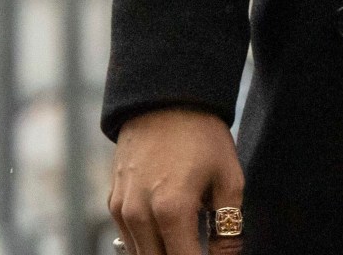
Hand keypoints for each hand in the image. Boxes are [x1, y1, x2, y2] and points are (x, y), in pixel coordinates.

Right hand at [108, 106, 241, 254]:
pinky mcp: (113, 205)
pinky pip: (130, 239)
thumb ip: (229, 226)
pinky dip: (150, 244)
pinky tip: (172, 233)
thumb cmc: (203, 137)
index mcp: (172, 210)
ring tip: (191, 240)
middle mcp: (140, 215)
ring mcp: (121, 211)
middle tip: (206, 249)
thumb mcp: (229, 178)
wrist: (164, 102)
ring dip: (165, 253)